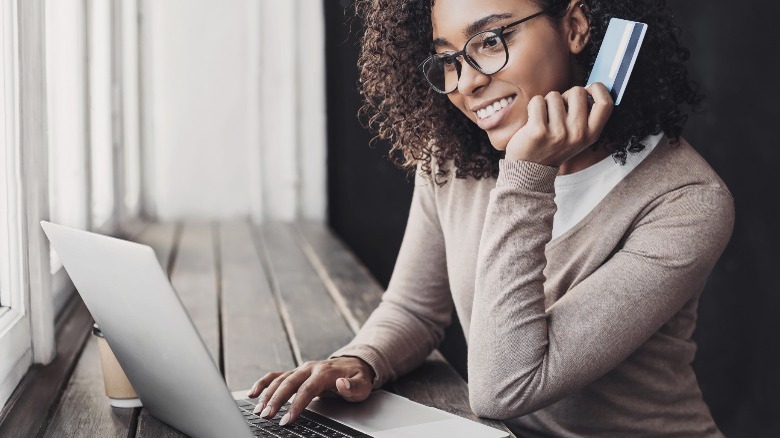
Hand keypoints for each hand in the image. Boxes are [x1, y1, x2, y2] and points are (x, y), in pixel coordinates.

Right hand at [246, 356, 374, 425]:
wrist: (353, 365)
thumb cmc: (357, 378)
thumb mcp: (363, 385)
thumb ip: (354, 386)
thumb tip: (342, 383)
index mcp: (324, 372)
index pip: (307, 389)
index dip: (296, 404)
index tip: (287, 419)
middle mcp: (309, 368)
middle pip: (289, 383)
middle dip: (276, 400)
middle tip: (266, 416)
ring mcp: (301, 369)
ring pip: (280, 379)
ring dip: (267, 394)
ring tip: (258, 410)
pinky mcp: (295, 373)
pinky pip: (276, 376)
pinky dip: (263, 383)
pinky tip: (252, 393)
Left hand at [505, 82, 613, 166]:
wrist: (529, 170)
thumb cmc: (553, 146)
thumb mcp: (577, 137)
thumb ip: (585, 116)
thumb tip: (589, 88)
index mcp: (591, 135)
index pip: (605, 104)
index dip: (598, 89)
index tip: (588, 88)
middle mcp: (577, 134)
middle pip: (577, 92)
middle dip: (565, 95)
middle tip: (558, 111)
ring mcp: (558, 133)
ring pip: (554, 95)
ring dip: (547, 103)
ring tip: (544, 120)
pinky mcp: (538, 131)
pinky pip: (538, 101)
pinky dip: (533, 106)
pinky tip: (532, 121)